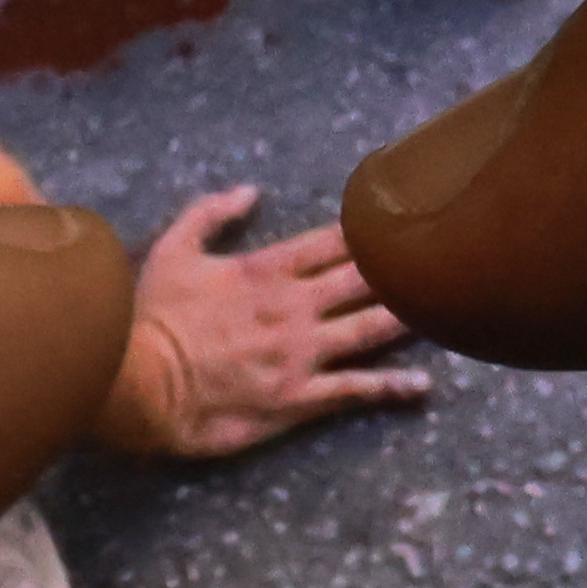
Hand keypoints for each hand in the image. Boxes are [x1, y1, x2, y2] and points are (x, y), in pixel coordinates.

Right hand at [104, 184, 425, 459]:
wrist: (137, 383)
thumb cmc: (150, 317)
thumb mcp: (173, 250)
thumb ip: (211, 213)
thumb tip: (251, 190)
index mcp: (267, 269)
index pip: (333, 243)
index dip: (371, 232)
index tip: (404, 219)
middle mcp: (294, 307)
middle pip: (364, 282)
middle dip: (403, 270)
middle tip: (443, 259)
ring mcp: (301, 353)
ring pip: (371, 330)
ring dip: (410, 319)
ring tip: (449, 311)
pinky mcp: (298, 397)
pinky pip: (355, 390)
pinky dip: (392, 387)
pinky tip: (424, 385)